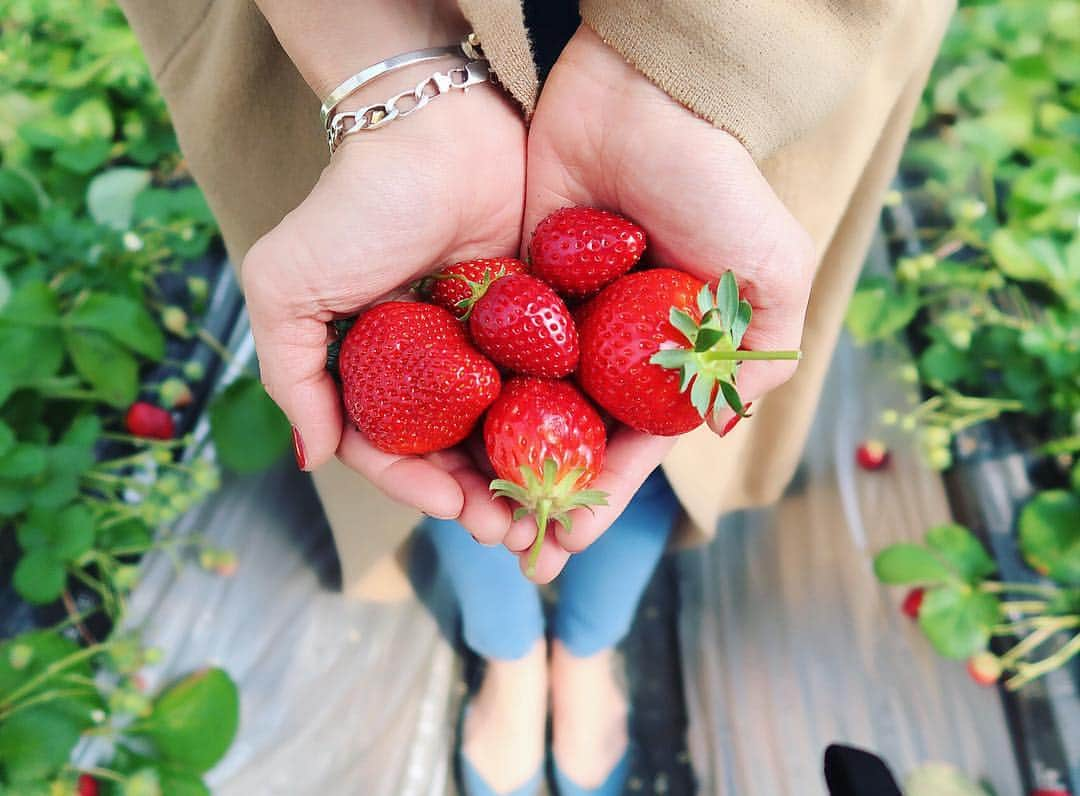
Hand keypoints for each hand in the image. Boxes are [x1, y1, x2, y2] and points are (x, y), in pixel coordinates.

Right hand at [242, 75, 525, 539]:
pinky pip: (546, 383)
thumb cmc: (355, 206)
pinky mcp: (531, 320)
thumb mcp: (288, 287)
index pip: (391, 447)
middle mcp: (426, 363)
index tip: (452, 510)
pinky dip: (561, 423)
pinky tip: (583, 456)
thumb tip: (312, 459)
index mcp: (370, 364)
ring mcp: (481, 344)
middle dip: (481, 498)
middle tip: (515, 533)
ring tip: (554, 513)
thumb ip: (290, 374)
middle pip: (455, 450)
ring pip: (505, 428)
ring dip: (524, 475)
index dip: (418, 488)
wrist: (435, 127)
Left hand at [506, 26, 815, 581]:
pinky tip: (437, 434)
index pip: (630, 446)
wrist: (639, 96)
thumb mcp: (767, 268)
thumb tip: (721, 425)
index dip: (601, 498)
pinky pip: (485, 351)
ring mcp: (556, 321)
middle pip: (567, 439)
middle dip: (541, 496)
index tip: (566, 542)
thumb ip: (759, 352)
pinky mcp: (511, 288)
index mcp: (665, 356)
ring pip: (519, 408)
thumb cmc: (714, 181)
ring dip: (495, 461)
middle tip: (510, 549)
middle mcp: (608, 348)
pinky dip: (464, 394)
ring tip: (464, 510)